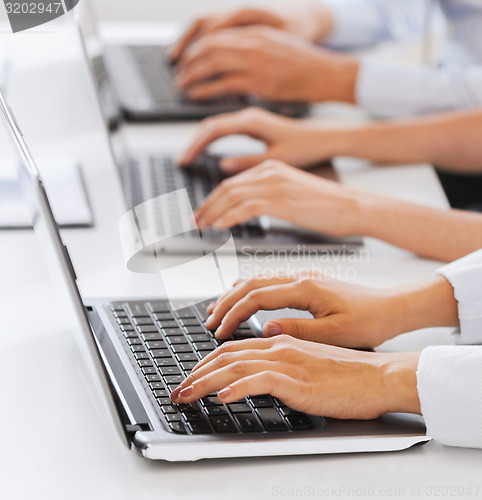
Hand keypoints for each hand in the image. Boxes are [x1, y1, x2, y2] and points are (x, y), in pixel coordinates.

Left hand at [170, 335, 421, 419]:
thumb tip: (261, 374)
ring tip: (186, 395)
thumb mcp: (309, 364)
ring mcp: (287, 363)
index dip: (207, 363)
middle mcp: (279, 348)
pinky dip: (238, 387)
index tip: (192, 376)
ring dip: (205, 382)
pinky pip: (260, 381)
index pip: (233, 349)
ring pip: (235, 366)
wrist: (378, 375)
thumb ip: (284, 365)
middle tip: (179, 389)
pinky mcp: (298, 381)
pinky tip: (223, 397)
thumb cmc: (347, 374)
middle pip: (226, 355)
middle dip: (196, 373)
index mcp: (280, 342)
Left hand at [174, 26, 357, 102]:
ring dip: (192, 75)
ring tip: (182, 85)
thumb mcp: (276, 46)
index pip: (215, 34)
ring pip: (212, 63)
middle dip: (189, 61)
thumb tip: (234, 57)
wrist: (326, 74)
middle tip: (179, 73)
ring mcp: (256, 62)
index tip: (185, 57)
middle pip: (209, 47)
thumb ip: (254, 48)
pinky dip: (205, 90)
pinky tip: (195, 95)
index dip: (195, 46)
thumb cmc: (304, 64)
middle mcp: (253, 43)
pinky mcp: (259, 83)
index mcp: (256, 32)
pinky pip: (223, 84)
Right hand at [180, 108, 338, 171]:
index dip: (194, 146)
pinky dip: (213, 139)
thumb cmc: (306, 147)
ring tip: (189, 156)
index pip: (212, 130)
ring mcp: (251, 118)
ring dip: (201, 140)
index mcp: (251, 122)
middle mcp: (248, 116)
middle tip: (181, 161)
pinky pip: (226, 128)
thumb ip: (247, 162)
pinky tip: (209, 149)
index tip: (183, 160)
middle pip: (210, 125)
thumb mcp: (275, 159)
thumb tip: (223, 165)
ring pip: (217, 125)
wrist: (325, 137)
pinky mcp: (255, 124)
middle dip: (193, 143)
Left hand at [194, 160, 361, 236]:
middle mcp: (270, 171)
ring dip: (212, 214)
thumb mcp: (293, 196)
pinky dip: (227, 219)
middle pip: (227, 187)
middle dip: (206, 207)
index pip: (233, 183)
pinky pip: (245, 208)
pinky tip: (218, 229)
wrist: (353, 206)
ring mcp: (275, 183)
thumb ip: (269, 198)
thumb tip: (250, 209)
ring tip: (201, 228)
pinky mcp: (281, 199)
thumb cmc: (328, 206)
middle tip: (194, 223)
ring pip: (231, 196)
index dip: (213, 200)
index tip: (203, 214)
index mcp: (271, 168)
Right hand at [204, 276, 397, 347]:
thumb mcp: (334, 333)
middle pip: (250, 284)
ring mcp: (302, 277)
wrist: (391, 307)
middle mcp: (300, 277)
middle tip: (209, 320)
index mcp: (305, 288)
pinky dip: (249, 290)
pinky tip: (243, 297)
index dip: (233, 313)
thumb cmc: (369, 320)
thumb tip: (266, 329)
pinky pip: (268, 281)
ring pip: (257, 279)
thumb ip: (298, 330)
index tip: (219, 330)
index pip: (256, 297)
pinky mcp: (306, 282)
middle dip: (226, 302)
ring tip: (217, 309)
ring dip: (234, 294)